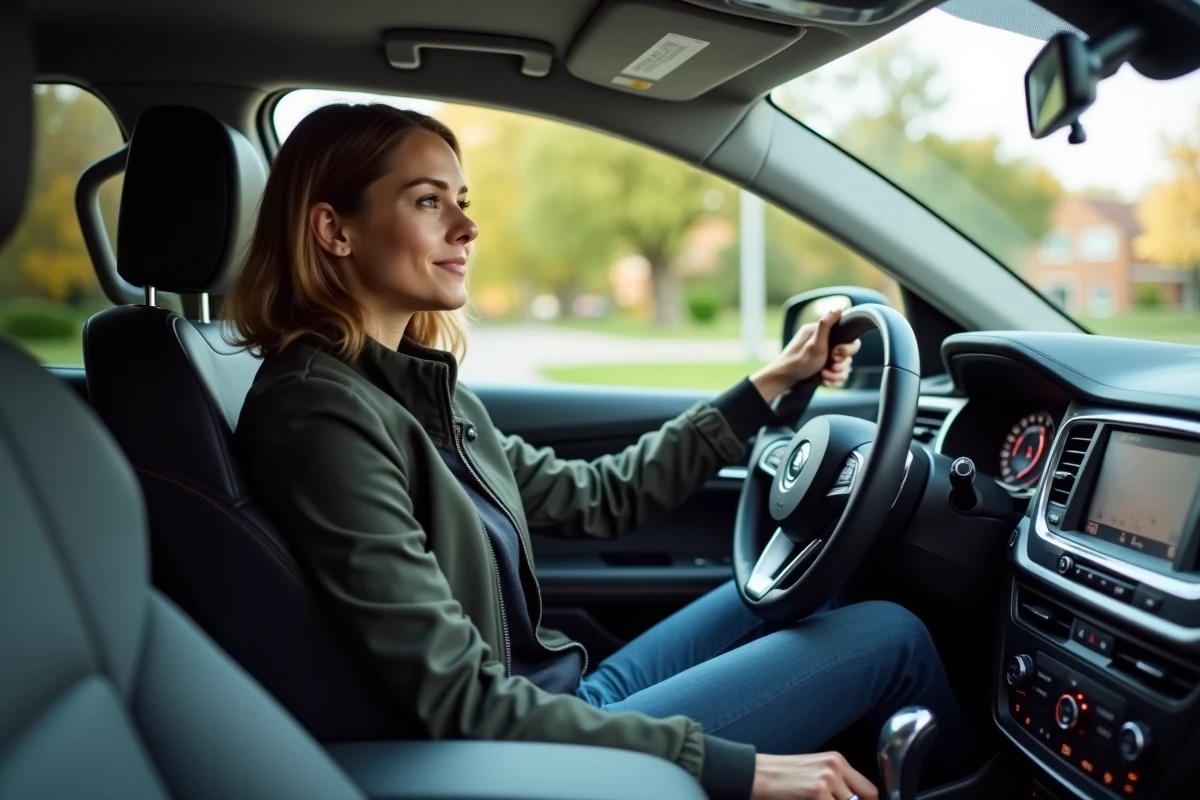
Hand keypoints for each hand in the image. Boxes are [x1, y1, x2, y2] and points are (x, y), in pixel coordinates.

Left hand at [750, 308, 861, 404]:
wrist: (784, 380)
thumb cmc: (799, 361)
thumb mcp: (815, 343)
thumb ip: (826, 325)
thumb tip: (840, 306)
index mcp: (822, 333)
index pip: (850, 338)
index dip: (847, 349)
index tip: (835, 354)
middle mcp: (824, 343)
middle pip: (848, 355)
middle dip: (841, 365)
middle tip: (830, 367)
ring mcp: (825, 356)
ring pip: (844, 367)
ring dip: (835, 375)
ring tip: (823, 376)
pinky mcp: (824, 368)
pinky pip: (837, 375)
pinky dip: (832, 380)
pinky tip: (823, 381)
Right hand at [751, 752, 877, 799]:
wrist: (757, 775)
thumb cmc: (781, 776)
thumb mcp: (815, 771)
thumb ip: (837, 783)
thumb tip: (853, 798)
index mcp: (837, 760)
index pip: (869, 791)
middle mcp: (835, 768)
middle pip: (863, 799)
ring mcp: (827, 781)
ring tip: (818, 799)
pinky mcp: (817, 794)